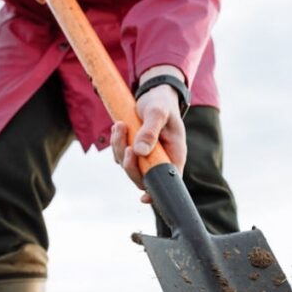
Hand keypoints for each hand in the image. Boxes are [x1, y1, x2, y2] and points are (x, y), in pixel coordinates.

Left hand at [111, 67, 187, 203]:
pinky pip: (121, 156)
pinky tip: (119, 127)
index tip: (144, 197)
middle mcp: (161, 159)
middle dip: (130, 164)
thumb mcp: (158, 113)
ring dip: (120, 148)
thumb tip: (139, 152)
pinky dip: (117, 143)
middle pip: (143, 178)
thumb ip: (150, 131)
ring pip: (129, 166)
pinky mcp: (135, 151)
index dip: (157, 192)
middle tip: (126, 145)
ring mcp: (147, 157)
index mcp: (175, 154)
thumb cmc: (161, 104)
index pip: (169, 180)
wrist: (154, 94)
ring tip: (120, 125)